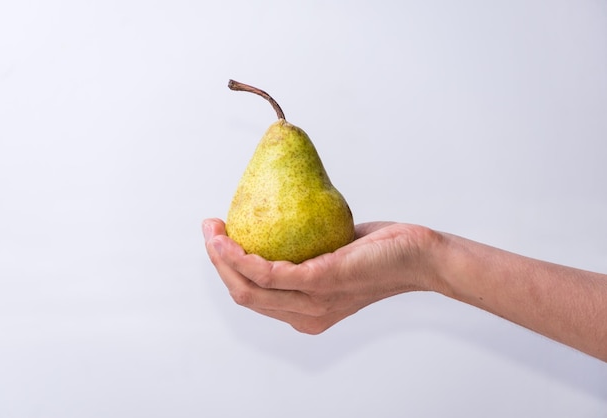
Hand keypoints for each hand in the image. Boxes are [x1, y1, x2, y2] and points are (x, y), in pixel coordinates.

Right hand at [202, 218, 438, 333]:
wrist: (418, 257)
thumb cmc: (378, 254)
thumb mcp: (333, 255)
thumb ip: (306, 253)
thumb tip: (279, 224)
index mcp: (306, 314)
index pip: (254, 298)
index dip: (228, 271)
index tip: (218, 241)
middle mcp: (306, 316)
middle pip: (244, 295)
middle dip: (217, 263)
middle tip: (209, 230)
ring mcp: (314, 302)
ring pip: (250, 288)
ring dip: (223, 258)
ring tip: (212, 230)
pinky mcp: (323, 282)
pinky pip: (270, 274)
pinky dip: (244, 257)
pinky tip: (232, 239)